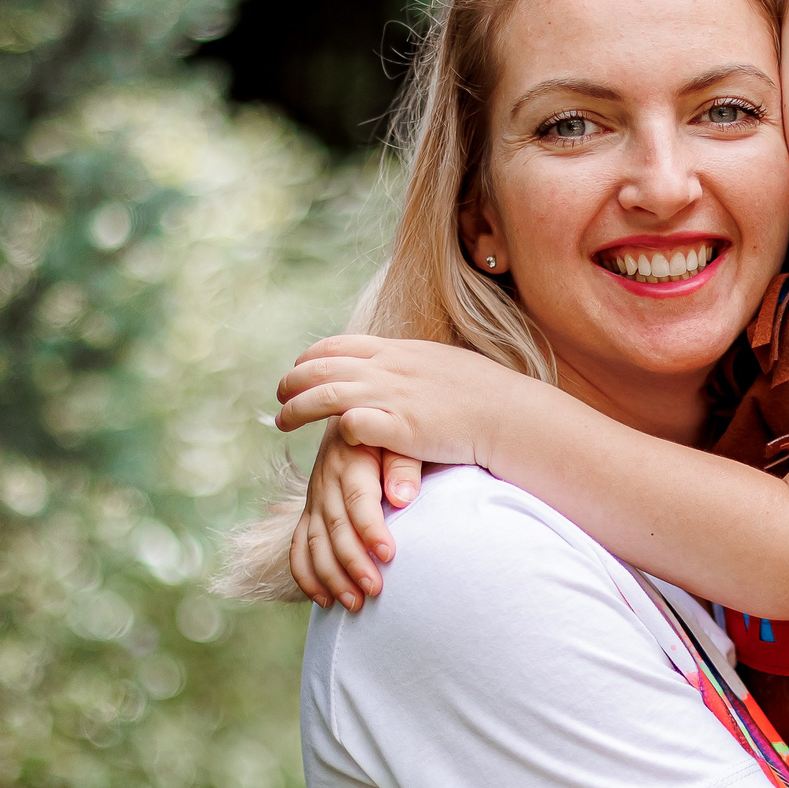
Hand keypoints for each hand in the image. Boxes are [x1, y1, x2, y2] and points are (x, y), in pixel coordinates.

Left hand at [276, 334, 521, 465]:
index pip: (339, 344)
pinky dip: (334, 431)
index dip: (312, 357)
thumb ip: (414, 367)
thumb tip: (403, 368)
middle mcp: (388, 369)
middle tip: (279, 396)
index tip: (300, 369)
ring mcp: (392, 397)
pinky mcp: (398, 428)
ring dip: (297, 407)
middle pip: (322, 366)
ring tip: (283, 421)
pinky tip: (328, 443)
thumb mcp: (442, 366)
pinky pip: (350, 424)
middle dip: (293, 380)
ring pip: (325, 393)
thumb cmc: (485, 397)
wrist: (509, 415)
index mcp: (398, 352)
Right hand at [288, 427, 421, 608]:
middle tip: (375, 590)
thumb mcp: (403, 438)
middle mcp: (326, 481)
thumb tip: (402, 499)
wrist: (359, 416)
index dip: (371, 529)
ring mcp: (315, 499)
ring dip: (331, 577)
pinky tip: (324, 600)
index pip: (358, 500)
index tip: (388, 554)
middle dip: (352, 562)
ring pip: (314, 543)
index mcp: (351, 459)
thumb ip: (403, 465)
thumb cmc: (394, 432)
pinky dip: (307, 577)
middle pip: (335, 528)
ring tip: (355, 604)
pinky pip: (298, 548)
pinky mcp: (310, 512)